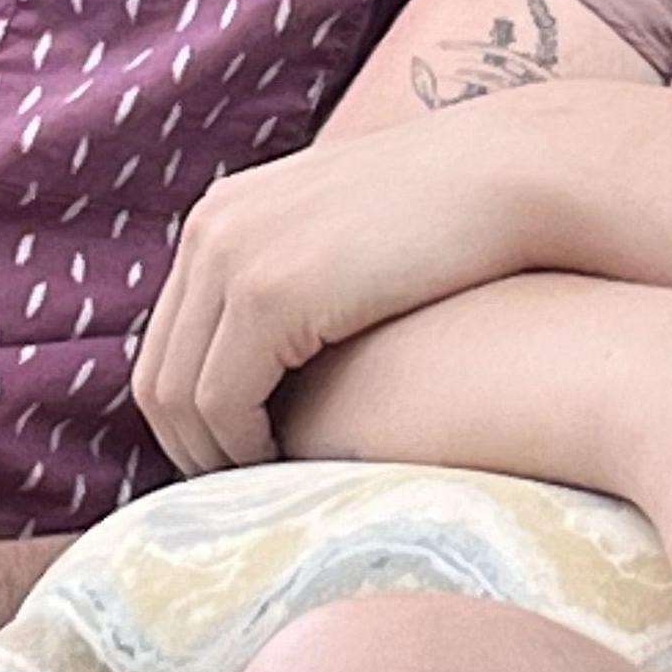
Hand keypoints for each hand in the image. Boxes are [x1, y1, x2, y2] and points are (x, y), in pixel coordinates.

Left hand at [136, 99, 550, 473]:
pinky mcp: (271, 292)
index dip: (192, 415)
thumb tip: (277, 360)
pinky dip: (245, 446)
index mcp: (224, 212)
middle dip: (193, 445)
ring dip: (216, 455)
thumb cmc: (450, 222)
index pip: (168, 339)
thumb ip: (295, 276)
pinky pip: (223, 400)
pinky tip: (293, 464)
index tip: (239, 459)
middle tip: (244, 495)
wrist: (510, 176)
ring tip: (273, 488)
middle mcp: (213, 228)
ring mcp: (236, 256)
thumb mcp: (343, 238)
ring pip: (181, 394)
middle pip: (160, 370)